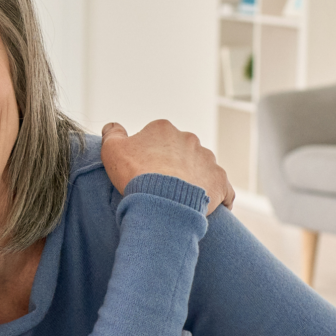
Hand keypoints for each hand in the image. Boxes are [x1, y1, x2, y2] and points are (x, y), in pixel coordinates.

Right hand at [100, 120, 233, 213]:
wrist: (161, 200)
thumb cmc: (135, 174)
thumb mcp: (112, 150)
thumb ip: (112, 134)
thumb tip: (112, 127)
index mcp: (163, 129)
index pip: (157, 138)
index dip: (149, 155)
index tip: (144, 172)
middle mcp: (189, 139)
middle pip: (181, 151)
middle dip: (174, 165)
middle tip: (161, 186)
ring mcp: (207, 159)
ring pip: (201, 168)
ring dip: (194, 179)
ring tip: (182, 200)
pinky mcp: (220, 181)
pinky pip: (223, 189)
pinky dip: (218, 196)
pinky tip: (212, 208)